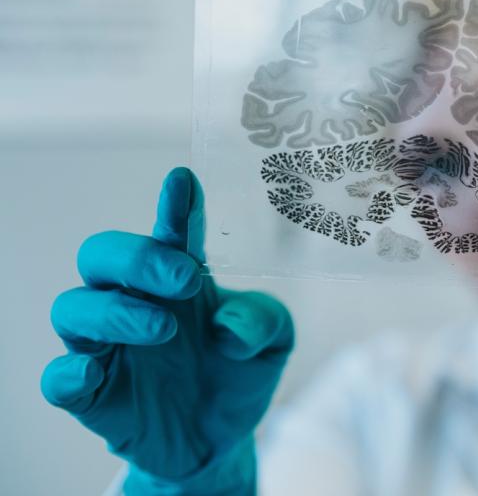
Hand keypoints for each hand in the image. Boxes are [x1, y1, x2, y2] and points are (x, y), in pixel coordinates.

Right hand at [41, 168, 293, 493]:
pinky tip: (95, 369)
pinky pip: (58, 377)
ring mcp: (108, 346)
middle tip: (185, 280)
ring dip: (115, 311)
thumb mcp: (275, 342)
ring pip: (74, 308)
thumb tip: (227, 326)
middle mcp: (136, 302)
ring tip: (164, 329)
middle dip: (137, 258)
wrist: (222, 439)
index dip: (174, 205)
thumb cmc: (240, 374)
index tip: (182, 181)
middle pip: (102, 256)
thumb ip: (264, 319)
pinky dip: (69, 371)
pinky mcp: (93, 394)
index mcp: (181, 279)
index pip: (171, 232)